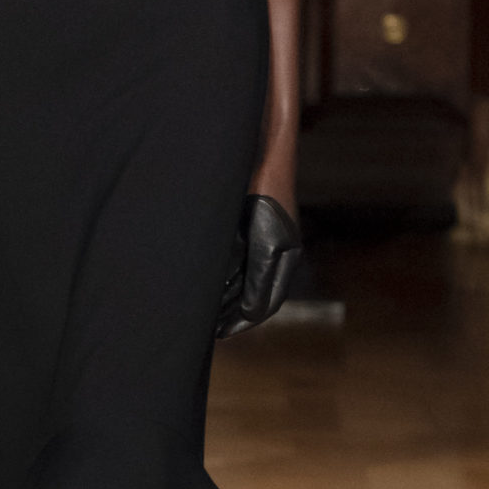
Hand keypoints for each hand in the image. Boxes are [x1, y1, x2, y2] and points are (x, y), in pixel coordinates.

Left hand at [216, 193, 302, 337]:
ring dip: (224, 298)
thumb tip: (252, 312)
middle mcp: (274, 252)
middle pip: (255, 295)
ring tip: (203, 315)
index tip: (222, 333)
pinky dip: (220, 278)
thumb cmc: (266, 196)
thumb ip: (259, 278)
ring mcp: (260, 239)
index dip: (245, 320)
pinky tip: (204, 285)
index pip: (268, 302)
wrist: (259, 155)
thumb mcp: (265, 244)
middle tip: (210, 331)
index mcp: (286, 258)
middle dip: (233, 313)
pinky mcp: (244, 226)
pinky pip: (233, 261)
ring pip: (241, 280)